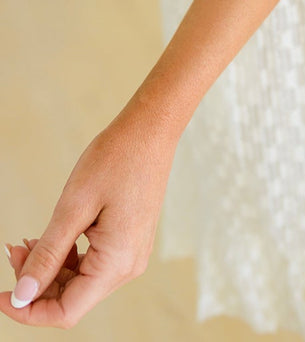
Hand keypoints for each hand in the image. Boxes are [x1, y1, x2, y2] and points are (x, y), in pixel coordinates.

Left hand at [0, 110, 176, 328]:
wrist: (150, 130)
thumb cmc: (116, 160)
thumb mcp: (73, 207)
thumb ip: (48, 255)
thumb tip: (22, 296)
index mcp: (117, 263)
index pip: (66, 312)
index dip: (28, 310)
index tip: (1, 294)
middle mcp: (128, 266)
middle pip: (72, 299)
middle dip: (36, 284)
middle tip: (13, 251)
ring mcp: (131, 254)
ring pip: (80, 283)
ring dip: (50, 269)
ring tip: (28, 241)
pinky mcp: (129, 242)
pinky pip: (92, 265)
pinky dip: (67, 258)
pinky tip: (52, 237)